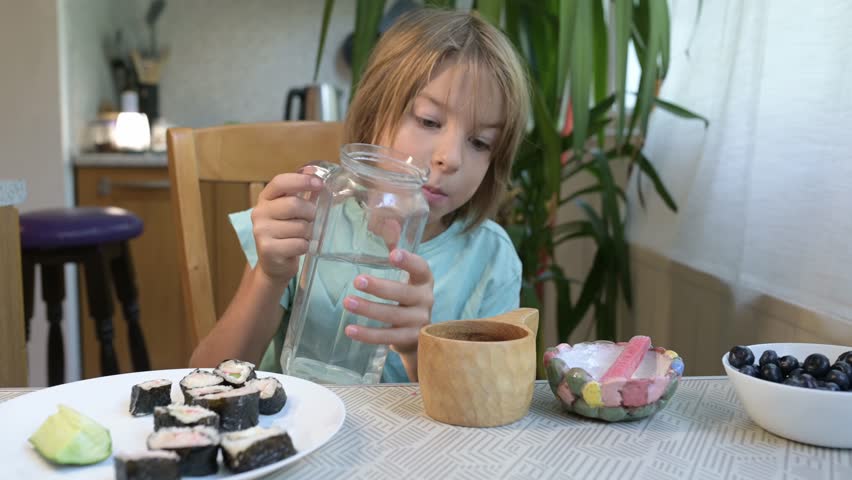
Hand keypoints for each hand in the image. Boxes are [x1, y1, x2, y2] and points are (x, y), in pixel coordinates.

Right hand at [250, 173, 323, 281]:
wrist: (274, 264)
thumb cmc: (286, 233)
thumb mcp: (293, 211)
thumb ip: (303, 192)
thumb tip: (314, 171)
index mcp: (266, 199)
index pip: (280, 182)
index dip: (301, 180)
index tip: (319, 183)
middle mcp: (259, 213)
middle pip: (294, 205)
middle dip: (310, 213)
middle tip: (312, 219)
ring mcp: (261, 231)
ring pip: (300, 227)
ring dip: (308, 233)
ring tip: (302, 236)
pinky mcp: (268, 249)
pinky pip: (299, 244)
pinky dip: (305, 246)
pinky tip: (298, 248)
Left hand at [342, 249, 433, 376]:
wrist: (419, 335)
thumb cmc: (406, 299)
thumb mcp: (406, 279)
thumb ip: (397, 255)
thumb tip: (389, 222)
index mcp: (424, 281)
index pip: (420, 268)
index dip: (408, 261)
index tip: (393, 254)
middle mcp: (425, 300)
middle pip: (403, 293)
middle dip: (379, 287)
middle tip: (357, 281)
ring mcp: (419, 322)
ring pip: (392, 315)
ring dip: (368, 309)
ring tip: (347, 302)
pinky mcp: (410, 340)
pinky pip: (387, 337)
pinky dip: (367, 334)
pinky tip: (350, 329)